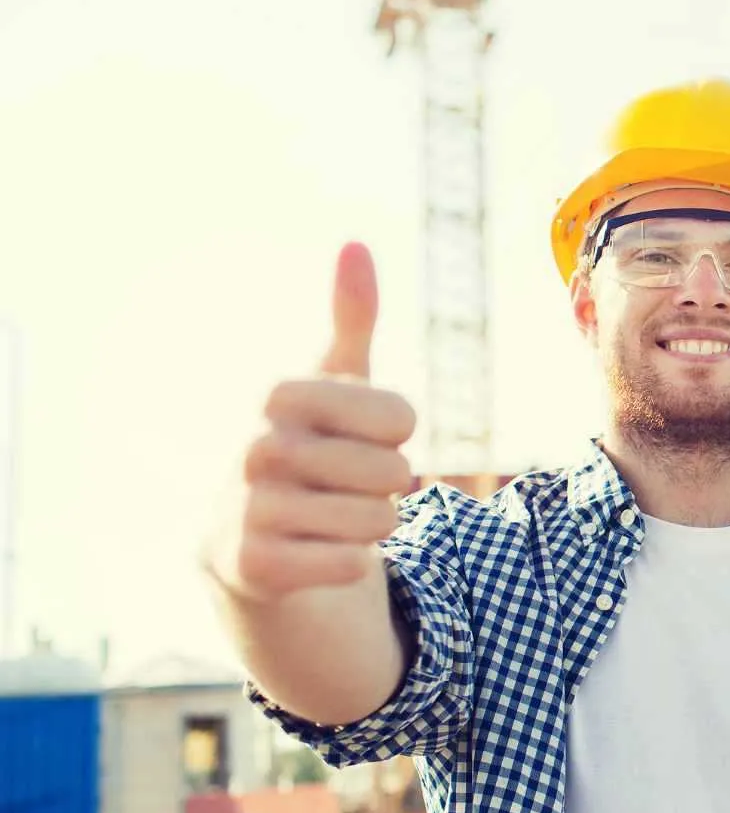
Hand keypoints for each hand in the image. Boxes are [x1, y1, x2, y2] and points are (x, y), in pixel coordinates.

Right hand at [206, 242, 416, 600]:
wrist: (255, 545)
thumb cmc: (314, 451)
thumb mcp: (336, 385)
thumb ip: (350, 320)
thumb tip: (355, 245)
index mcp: (280, 396)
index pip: (399, 417)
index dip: (400, 435)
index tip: (367, 436)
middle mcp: (255, 447)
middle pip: (392, 472)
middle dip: (388, 486)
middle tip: (347, 486)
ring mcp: (247, 508)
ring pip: (376, 522)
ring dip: (372, 528)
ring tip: (333, 519)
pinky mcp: (251, 566)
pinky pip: (349, 567)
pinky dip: (349, 565)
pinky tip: (315, 555)